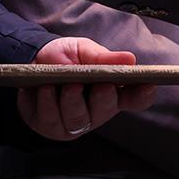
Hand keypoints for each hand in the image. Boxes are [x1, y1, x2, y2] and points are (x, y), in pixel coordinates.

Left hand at [17, 37, 154, 139]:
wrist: (30, 62)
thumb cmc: (64, 58)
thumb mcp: (83, 50)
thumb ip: (103, 57)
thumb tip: (130, 60)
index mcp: (111, 91)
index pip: (135, 98)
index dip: (143, 95)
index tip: (148, 85)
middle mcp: (96, 110)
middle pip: (106, 110)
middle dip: (103, 99)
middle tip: (101, 85)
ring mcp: (74, 122)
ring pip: (78, 119)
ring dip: (72, 101)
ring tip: (67, 84)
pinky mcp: (51, 127)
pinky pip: (52, 120)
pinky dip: (48, 103)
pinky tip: (45, 90)